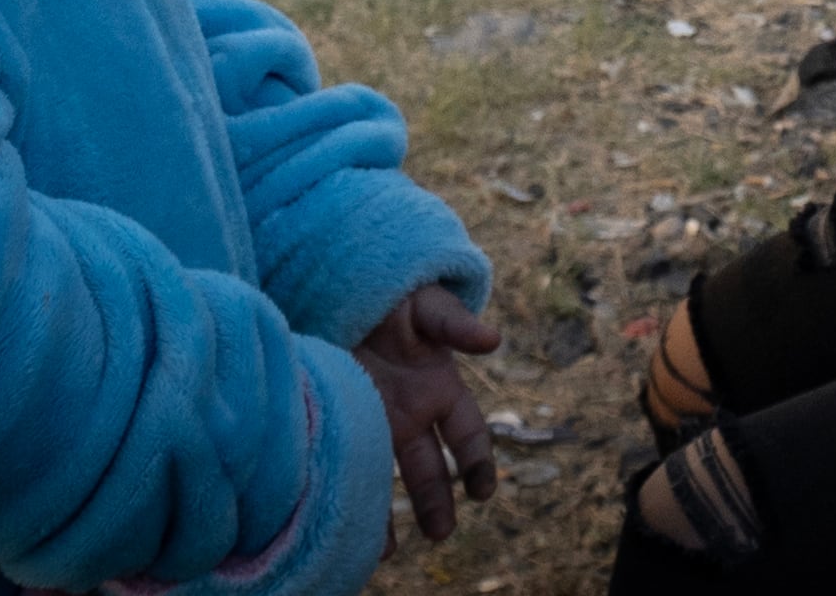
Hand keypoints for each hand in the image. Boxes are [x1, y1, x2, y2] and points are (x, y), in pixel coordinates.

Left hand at [353, 284, 500, 543]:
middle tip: (440, 533)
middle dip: (437, 501)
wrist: (343, 284)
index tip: (482, 491)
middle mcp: (412, 412)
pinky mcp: (342, 417)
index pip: (468, 434)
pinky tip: (344, 521)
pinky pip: (349, 461)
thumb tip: (493, 340)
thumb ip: (455, 325)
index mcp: (441, 387)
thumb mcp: (428, 306)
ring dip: (391, 514)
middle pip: (430, 468)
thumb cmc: (395, 295)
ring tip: (385, 552)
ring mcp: (377, 419)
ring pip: (389, 476)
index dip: (478, 463)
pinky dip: (349, 493)